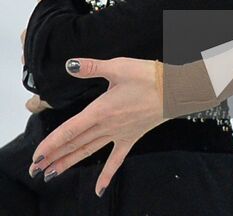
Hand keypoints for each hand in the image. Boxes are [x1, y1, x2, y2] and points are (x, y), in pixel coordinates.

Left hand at [29, 57, 165, 198]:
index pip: (70, 130)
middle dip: (54, 157)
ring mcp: (119, 134)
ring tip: (51, 175)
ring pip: (89, 151)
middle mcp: (106, 126)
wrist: (175, 90)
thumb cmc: (148, 76)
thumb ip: (92, 67)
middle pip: (75, 144)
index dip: (51, 143)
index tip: (36, 156)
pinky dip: (106, 175)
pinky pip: (116, 159)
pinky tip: (98, 190)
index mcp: (100, 110)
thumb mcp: (119, 67)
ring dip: (69, 163)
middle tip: (34, 170)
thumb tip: (69, 65)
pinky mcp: (131, 137)